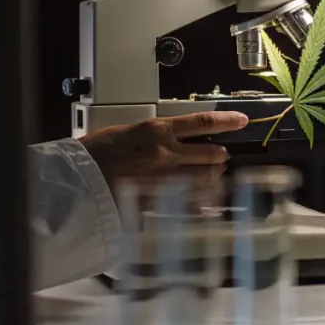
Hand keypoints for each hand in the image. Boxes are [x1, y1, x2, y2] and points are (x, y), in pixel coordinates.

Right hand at [78, 111, 248, 208]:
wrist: (81, 179)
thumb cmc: (97, 152)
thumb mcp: (128, 132)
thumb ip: (154, 135)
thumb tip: (171, 137)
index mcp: (158, 130)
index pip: (202, 123)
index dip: (228, 121)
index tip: (243, 121)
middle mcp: (168, 153)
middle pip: (211, 155)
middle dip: (220, 156)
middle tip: (222, 156)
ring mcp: (166, 179)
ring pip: (205, 179)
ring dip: (214, 178)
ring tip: (215, 176)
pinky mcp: (161, 200)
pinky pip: (190, 202)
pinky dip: (201, 202)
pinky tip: (205, 202)